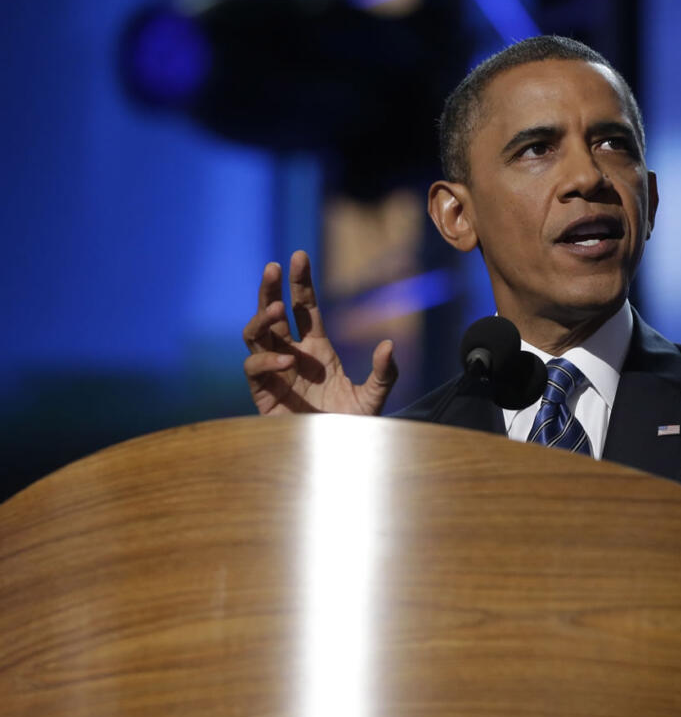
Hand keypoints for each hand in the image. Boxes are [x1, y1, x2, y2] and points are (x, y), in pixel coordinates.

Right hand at [242, 250, 397, 414]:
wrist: (334, 459)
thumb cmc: (352, 429)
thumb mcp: (374, 399)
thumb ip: (384, 374)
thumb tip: (389, 344)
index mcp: (316, 349)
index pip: (303, 308)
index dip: (300, 283)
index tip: (299, 257)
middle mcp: (291, 355)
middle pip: (273, 313)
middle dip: (271, 289)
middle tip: (274, 266)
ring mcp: (274, 373)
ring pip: (255, 335)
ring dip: (262, 318)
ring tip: (276, 309)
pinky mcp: (262, 394)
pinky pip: (254, 368)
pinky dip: (267, 362)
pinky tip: (287, 362)